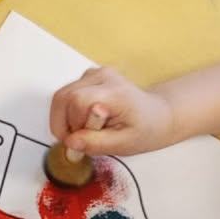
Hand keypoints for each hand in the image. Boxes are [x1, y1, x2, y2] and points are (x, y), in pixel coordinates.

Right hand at [49, 65, 174, 155]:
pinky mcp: (89, 77)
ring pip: (62, 95)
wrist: (157, 114)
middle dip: (62, 123)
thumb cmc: (145, 130)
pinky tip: (85, 121)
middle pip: (64, 96)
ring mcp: (94, 74)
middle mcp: (102, 76)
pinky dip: (69, 112)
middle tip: (76, 140)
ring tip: (84, 132)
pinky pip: (67, 94)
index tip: (80, 143)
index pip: (77, 101)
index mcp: (114, 92)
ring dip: (65, 118)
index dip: (72, 125)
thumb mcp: (124, 144)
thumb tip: (70, 142)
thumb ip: (97, 143)